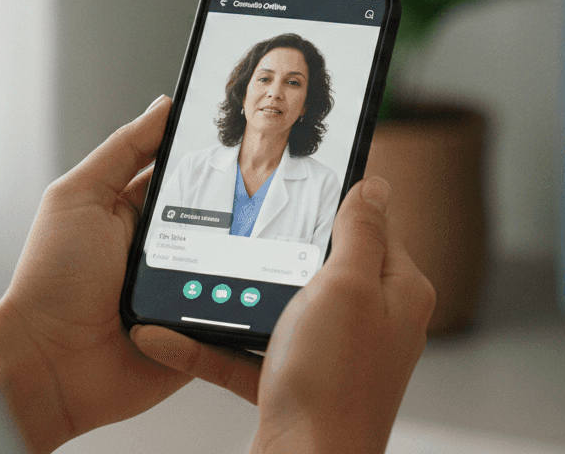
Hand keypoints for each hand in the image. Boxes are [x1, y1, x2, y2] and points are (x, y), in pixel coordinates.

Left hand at [0, 96, 252, 451]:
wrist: (49, 367)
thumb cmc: (51, 281)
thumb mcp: (80, 197)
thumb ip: (122, 150)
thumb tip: (163, 107)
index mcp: (135, 213)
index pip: (186, 175)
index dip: (215, 157)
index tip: (249, 135)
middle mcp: (163, 251)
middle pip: (221, 217)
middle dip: (244, 203)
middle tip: (273, 185)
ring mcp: (184, 293)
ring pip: (237, 262)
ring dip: (251, 252)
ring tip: (277, 235)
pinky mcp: (200, 334)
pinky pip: (238, 314)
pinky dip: (250, 301)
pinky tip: (265, 283)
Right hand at [133, 176, 434, 453]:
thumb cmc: (334, 387)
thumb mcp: (346, 287)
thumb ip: (359, 231)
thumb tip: (373, 185)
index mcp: (395, 291)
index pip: (372, 224)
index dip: (336, 199)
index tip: (299, 177)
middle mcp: (369, 322)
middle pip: (319, 263)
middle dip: (274, 247)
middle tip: (237, 223)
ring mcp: (332, 355)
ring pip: (277, 307)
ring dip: (232, 295)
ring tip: (192, 276)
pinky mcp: (295, 385)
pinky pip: (247, 353)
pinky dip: (211, 345)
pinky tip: (168, 335)